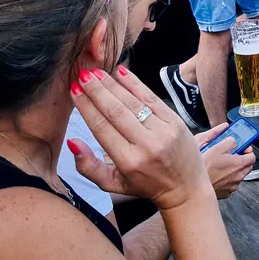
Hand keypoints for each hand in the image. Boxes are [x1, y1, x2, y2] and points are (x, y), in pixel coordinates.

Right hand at [69, 65, 209, 209]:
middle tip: (82, 75)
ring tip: (97, 72)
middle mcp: (146, 145)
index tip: (75, 91)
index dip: (87, 107)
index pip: (102, 129)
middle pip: (116, 112)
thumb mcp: (113, 184)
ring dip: (113, 85)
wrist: (185, 187)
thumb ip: (89, 167)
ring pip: (133, 103)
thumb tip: (73, 142)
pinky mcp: (175, 121)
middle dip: (97, 91)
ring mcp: (163, 131)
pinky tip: (122, 72)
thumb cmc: (145, 185)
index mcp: (128, 162)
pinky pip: (152, 98)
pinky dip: (136, 84)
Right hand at [195, 124, 255, 198]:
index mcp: (239, 164)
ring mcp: (232, 186)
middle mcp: (238, 177)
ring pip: (238, 176)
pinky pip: (230, 184)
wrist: (193, 184)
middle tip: (232, 155)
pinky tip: (217, 175)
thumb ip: (230, 142)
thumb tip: (234, 142)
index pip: (252, 156)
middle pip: (247, 167)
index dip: (247, 151)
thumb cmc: (204, 167)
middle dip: (241, 160)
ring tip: (221, 166)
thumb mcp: (217, 147)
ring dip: (233, 170)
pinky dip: (226, 179)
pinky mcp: (225, 193)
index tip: (243, 148)